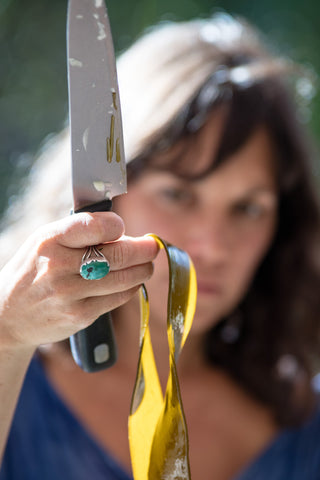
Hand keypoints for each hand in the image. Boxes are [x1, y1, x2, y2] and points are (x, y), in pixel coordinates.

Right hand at [0, 212, 157, 352]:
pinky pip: (118, 298)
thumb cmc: (34, 269)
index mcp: (50, 240)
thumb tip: (125, 232)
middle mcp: (59, 267)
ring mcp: (70, 294)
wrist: (9, 315)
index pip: (96, 226)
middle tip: (153, 246)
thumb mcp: (45, 241)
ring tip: (147, 264)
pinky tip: (132, 281)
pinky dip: (131, 288)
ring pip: (124, 278)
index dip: (117, 225)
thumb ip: (80, 232)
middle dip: (144, 249)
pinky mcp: (80, 315)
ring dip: (143, 269)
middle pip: (118, 255)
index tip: (123, 227)